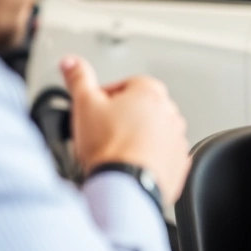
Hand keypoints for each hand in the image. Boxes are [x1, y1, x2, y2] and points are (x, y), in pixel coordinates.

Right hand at [61, 55, 190, 203]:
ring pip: (151, 133)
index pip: (124, 86)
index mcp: (150, 92)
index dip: (104, 99)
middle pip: (139, 110)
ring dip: (135, 139)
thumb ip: (79, 79)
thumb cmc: (109, 147)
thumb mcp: (84, 104)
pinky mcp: (178, 163)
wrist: (124, 187)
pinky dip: (147, 159)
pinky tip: (129, 165)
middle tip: (102, 134)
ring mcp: (177, 138)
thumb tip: (72, 63)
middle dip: (121, 119)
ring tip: (114, 152)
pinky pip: (161, 155)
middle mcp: (170, 112)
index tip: (94, 111)